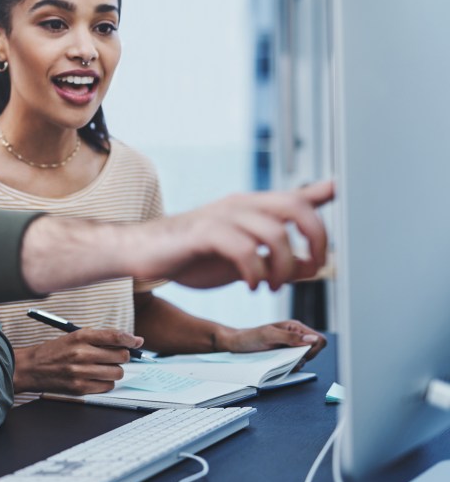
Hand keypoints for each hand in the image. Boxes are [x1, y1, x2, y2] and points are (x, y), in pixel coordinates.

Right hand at [13, 328, 142, 394]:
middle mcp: (81, 353)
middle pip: (121, 356)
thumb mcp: (74, 337)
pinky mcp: (80, 388)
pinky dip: (106, 382)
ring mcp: (81, 372)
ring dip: (115, 370)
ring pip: (117, 373)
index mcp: (81, 336)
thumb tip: (132, 341)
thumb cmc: (55, 351)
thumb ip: (101, 338)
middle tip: (116, 356)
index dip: (130, 339)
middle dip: (123, 356)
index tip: (136, 341)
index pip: (115, 336)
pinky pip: (107, 387)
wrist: (31, 368)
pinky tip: (96, 377)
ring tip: (103, 367)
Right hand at [127, 181, 333, 291]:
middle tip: (312, 268)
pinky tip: (252, 286)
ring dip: (283, 266)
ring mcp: (222, 217)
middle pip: (294, 207)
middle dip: (314, 239)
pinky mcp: (204, 233)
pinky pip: (245, 248)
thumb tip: (314, 262)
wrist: (142, 253)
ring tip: (272, 286)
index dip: (321, 197)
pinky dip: (257, 271)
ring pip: (274, 232)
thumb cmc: (190, 256)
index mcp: (249, 208)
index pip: (295, 197)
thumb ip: (276, 255)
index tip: (338, 196)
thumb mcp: (242, 256)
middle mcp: (240, 206)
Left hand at [218, 320, 326, 369]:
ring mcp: (291, 346)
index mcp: (295, 327)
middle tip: (288, 357)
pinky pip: (297, 364)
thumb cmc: (250, 336)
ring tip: (281, 360)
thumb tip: (312, 339)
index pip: (319, 339)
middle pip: (315, 351)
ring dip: (297, 363)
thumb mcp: (269, 335)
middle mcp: (296, 336)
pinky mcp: (286, 355)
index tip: (301, 354)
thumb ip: (290, 337)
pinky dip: (291, 367)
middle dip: (305, 357)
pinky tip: (280, 364)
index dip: (314, 349)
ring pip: (307, 359)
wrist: (236, 344)